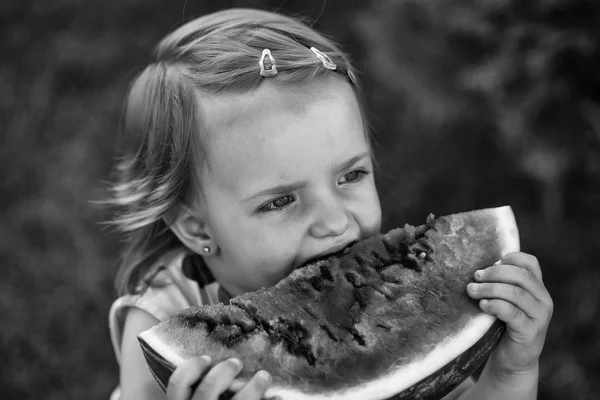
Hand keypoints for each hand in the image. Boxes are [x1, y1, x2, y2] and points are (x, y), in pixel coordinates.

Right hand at [167, 356, 277, 399]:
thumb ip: (204, 391)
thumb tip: (220, 364)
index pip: (178, 384)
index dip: (192, 367)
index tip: (208, 358)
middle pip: (207, 390)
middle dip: (224, 371)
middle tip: (237, 362)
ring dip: (254, 387)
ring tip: (264, 376)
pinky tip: (277, 398)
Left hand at [467, 252, 552, 377]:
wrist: (512, 360)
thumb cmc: (503, 326)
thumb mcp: (506, 301)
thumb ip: (501, 284)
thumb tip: (479, 269)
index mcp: (538, 288)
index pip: (530, 263)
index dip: (510, 258)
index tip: (490, 264)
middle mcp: (543, 299)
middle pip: (521, 275)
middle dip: (494, 273)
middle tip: (476, 277)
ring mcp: (540, 316)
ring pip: (515, 293)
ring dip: (490, 288)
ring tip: (472, 290)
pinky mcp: (531, 332)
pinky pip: (512, 312)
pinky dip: (495, 305)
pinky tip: (483, 305)